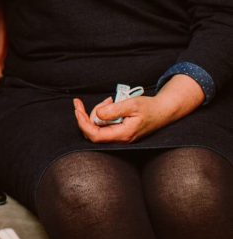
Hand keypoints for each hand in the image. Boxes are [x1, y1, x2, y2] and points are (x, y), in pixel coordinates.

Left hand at [73, 76, 204, 143]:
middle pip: (93, 131)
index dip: (82, 123)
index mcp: (123, 134)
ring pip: (98, 126)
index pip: (95, 135)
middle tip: (95, 101)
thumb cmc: (149, 108)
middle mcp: (119, 138)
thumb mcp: (131, 105)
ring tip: (109, 100)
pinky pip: (104, 124)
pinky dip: (104, 112)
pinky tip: (110, 103)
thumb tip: (97, 115)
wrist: (162, 111)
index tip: (77, 109)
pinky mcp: (119, 131)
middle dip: (87, 115)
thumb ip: (114, 110)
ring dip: (98, 111)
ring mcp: (119, 135)